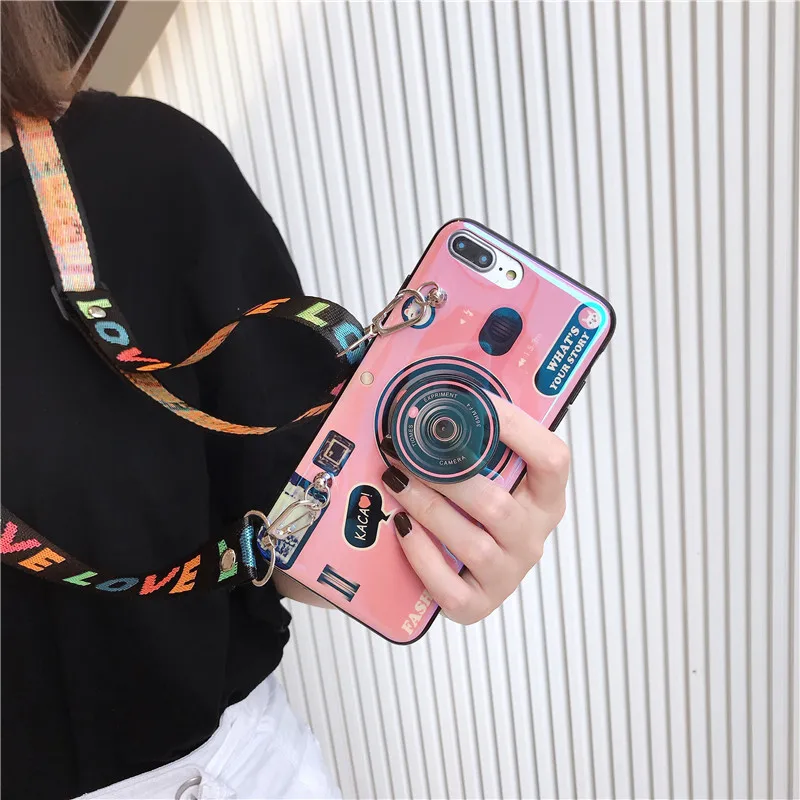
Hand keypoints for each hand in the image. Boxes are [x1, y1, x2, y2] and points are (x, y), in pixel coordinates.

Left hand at [380, 396, 568, 624]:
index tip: (474, 402)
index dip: (516, 428)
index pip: (553, 459)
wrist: (464, 571)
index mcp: (545, 499)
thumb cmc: (475, 510)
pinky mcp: (477, 606)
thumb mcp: (492, 475)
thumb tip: (443, 387)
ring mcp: (507, 575)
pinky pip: (449, 588)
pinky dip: (421, 557)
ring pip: (471, 544)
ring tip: (395, 479)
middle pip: (497, 506)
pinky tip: (401, 527)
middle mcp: (532, 538)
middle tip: (408, 452)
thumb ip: (480, 441)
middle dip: (447, 476)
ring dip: (426, 507)